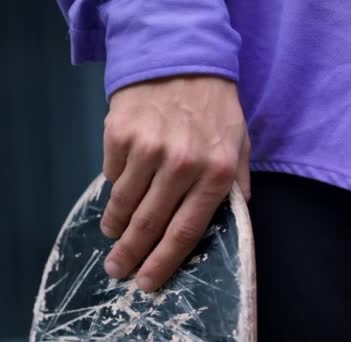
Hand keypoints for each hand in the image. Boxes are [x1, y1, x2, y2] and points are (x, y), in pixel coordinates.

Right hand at [100, 76, 250, 290]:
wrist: (183, 60)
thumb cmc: (215, 109)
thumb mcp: (240, 145)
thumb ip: (236, 187)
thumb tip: (229, 224)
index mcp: (216, 173)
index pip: (187, 231)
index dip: (164, 262)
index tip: (147, 281)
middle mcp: (181, 164)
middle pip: (150, 224)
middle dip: (130, 254)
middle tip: (117, 270)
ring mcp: (148, 148)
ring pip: (123, 203)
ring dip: (116, 225)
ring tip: (113, 234)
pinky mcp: (120, 133)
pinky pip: (110, 174)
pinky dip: (112, 186)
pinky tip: (119, 186)